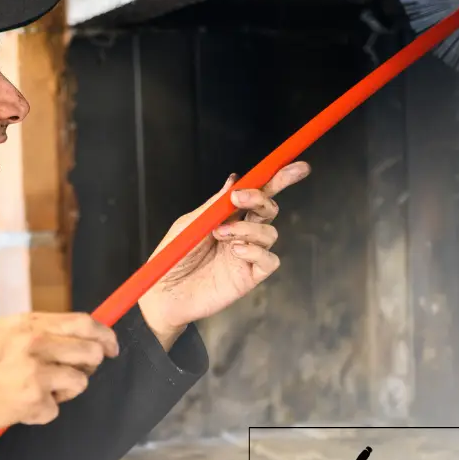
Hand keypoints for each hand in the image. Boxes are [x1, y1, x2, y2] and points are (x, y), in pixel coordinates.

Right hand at [0, 312, 118, 441]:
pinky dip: (39, 414)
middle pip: (91, 352)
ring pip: (80, 383)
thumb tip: (70, 337)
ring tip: (34, 394)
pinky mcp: (32, 400)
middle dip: (89, 367)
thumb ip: (34, 332)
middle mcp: (36, 342)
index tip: (111, 346)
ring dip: (63, 393)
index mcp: (28, 323)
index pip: (83, 322)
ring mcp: (36, 371)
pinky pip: (55, 410)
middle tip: (70, 376)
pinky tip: (17, 409)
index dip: (104, 334)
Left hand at [138, 162, 309, 349]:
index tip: (294, 167)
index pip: (257, 194)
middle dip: (261, 198)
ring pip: (270, 233)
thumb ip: (214, 205)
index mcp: (228, 217)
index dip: (278, 179)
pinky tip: (236, 251)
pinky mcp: (249, 276)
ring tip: (221, 234)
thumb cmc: (173, 257)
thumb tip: (234, 181)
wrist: (164, 292)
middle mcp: (242, 233)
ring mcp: (247, 255)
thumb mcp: (189, 224)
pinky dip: (256, 251)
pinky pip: (269, 260)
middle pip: (269, 209)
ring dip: (247, 228)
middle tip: (239, 200)